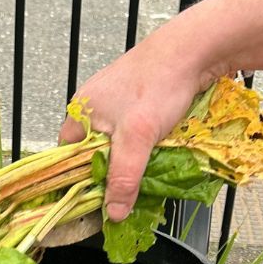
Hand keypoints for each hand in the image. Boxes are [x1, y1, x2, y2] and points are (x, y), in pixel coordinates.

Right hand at [59, 12, 217, 221]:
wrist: (194, 50)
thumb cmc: (158, 84)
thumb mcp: (136, 139)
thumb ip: (122, 179)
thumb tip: (113, 213)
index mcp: (80, 111)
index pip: (68, 158)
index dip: (79, 181)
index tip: (95, 201)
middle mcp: (95, 107)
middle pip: (94, 155)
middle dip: (110, 174)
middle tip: (125, 191)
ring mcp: (117, 103)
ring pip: (117, 147)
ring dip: (131, 162)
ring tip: (145, 171)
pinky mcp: (139, 102)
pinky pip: (135, 136)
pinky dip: (145, 148)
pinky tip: (157, 152)